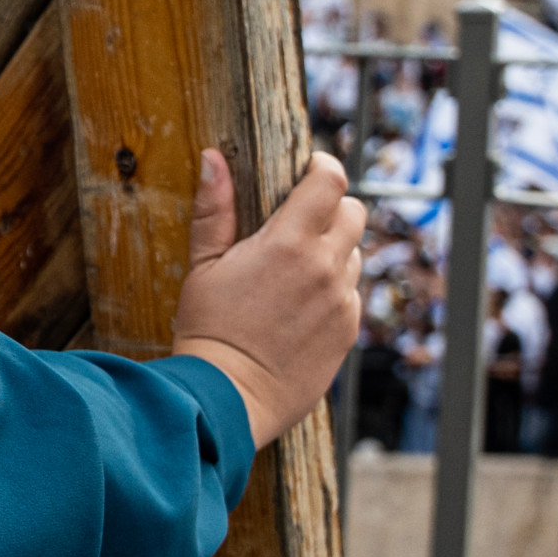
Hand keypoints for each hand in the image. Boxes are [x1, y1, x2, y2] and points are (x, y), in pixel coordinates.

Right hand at [173, 149, 367, 448]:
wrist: (228, 397)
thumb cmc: (208, 331)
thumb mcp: (202, 265)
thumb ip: (213, 209)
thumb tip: (213, 159)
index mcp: (288, 243)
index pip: (331, 181)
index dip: (324, 167)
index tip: (310, 169)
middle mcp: (324, 267)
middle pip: (354, 212)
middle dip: (332, 208)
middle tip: (300, 222)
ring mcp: (341, 301)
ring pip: (354, 254)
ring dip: (333, 251)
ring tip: (294, 272)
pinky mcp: (348, 330)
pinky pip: (351, 294)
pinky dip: (333, 290)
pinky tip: (299, 306)